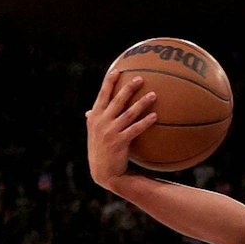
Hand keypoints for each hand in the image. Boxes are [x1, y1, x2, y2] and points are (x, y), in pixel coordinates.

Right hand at [85, 71, 158, 186]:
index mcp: (94, 116)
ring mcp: (109, 131)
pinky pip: (135, 129)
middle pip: (116, 100)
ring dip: (142, 103)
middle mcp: (100, 121)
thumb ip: (93, 120)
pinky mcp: (119, 142)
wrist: (103, 172)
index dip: (109, 82)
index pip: (102, 95)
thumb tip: (88, 111)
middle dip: (128, 88)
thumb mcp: (94, 134)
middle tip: (140, 78)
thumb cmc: (100, 151)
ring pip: (128, 113)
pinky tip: (155, 116)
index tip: (118, 70)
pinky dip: (145, 122)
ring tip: (154, 95)